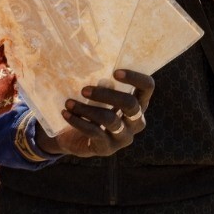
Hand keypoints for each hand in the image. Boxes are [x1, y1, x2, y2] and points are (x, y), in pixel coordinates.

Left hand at [34, 69, 154, 157]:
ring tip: (68, 103)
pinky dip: (78, 121)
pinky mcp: (108, 149)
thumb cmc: (89, 109)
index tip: (115, 72)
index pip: (147, 87)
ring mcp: (124, 137)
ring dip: (86, 108)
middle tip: (84, 89)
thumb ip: (100, 83)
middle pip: (130, 104)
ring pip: (110, 119)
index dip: (135, 78)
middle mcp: (136, 121)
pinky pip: (95, 133)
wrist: (75, 138)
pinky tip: (66, 113)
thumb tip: (90, 65)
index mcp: (138, 103)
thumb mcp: (97, 95)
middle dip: (106, 94)